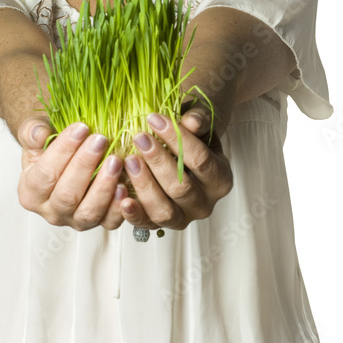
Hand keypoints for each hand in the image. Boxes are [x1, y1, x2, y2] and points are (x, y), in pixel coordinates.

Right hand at [17, 116, 128, 230]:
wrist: (67, 158)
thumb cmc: (50, 147)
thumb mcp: (34, 135)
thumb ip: (31, 131)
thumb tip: (39, 134)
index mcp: (30, 192)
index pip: (45, 174)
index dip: (63, 150)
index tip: (80, 128)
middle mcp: (51, 212)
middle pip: (67, 195)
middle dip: (85, 165)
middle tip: (100, 140)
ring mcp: (76, 220)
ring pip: (88, 211)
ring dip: (103, 186)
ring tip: (115, 160)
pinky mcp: (99, 223)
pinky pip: (109, 222)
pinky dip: (118, 207)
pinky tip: (124, 187)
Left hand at [118, 105, 232, 230]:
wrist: (183, 149)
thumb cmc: (191, 133)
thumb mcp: (199, 120)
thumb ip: (199, 118)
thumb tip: (192, 121)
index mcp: (220, 179)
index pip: (200, 161)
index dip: (177, 140)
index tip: (154, 119)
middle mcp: (205, 204)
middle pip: (181, 188)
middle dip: (158, 161)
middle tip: (139, 138)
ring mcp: (183, 218)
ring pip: (164, 211)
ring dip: (144, 186)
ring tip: (129, 160)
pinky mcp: (160, 224)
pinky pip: (146, 223)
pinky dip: (134, 213)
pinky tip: (122, 198)